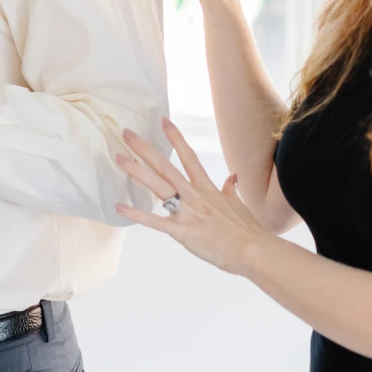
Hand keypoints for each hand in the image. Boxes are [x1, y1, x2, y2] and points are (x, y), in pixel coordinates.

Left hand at [114, 118, 271, 276]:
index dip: (175, 138)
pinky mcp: (182, 231)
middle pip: (165, 166)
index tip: (163, 121)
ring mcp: (187, 212)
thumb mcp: (238, 204)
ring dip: (137, 171)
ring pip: (158, 186)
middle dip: (145, 149)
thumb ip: (230, 190)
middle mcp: (194, 195)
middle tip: (127, 133)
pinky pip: (154, 221)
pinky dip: (136, 214)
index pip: (188, 156)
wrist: (252, 250)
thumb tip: (231, 177)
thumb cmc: (247, 230)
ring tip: (119, 158)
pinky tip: (119, 207)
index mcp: (206, 188)